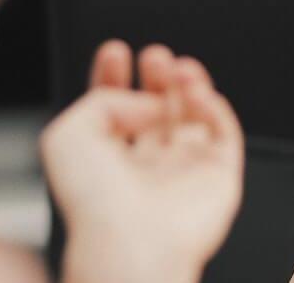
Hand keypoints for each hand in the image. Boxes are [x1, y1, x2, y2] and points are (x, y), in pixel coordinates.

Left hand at [41, 41, 245, 282]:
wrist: (130, 240)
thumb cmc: (94, 200)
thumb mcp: (68, 133)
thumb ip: (103, 97)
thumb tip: (149, 100)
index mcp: (107, 161)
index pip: (115, 111)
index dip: (116, 78)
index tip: (116, 52)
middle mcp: (147, 167)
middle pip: (157, 110)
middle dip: (157, 77)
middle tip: (154, 56)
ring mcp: (185, 174)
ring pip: (194, 117)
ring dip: (189, 84)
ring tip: (179, 67)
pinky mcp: (219, 180)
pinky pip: (225, 133)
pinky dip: (215, 106)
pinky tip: (198, 91)